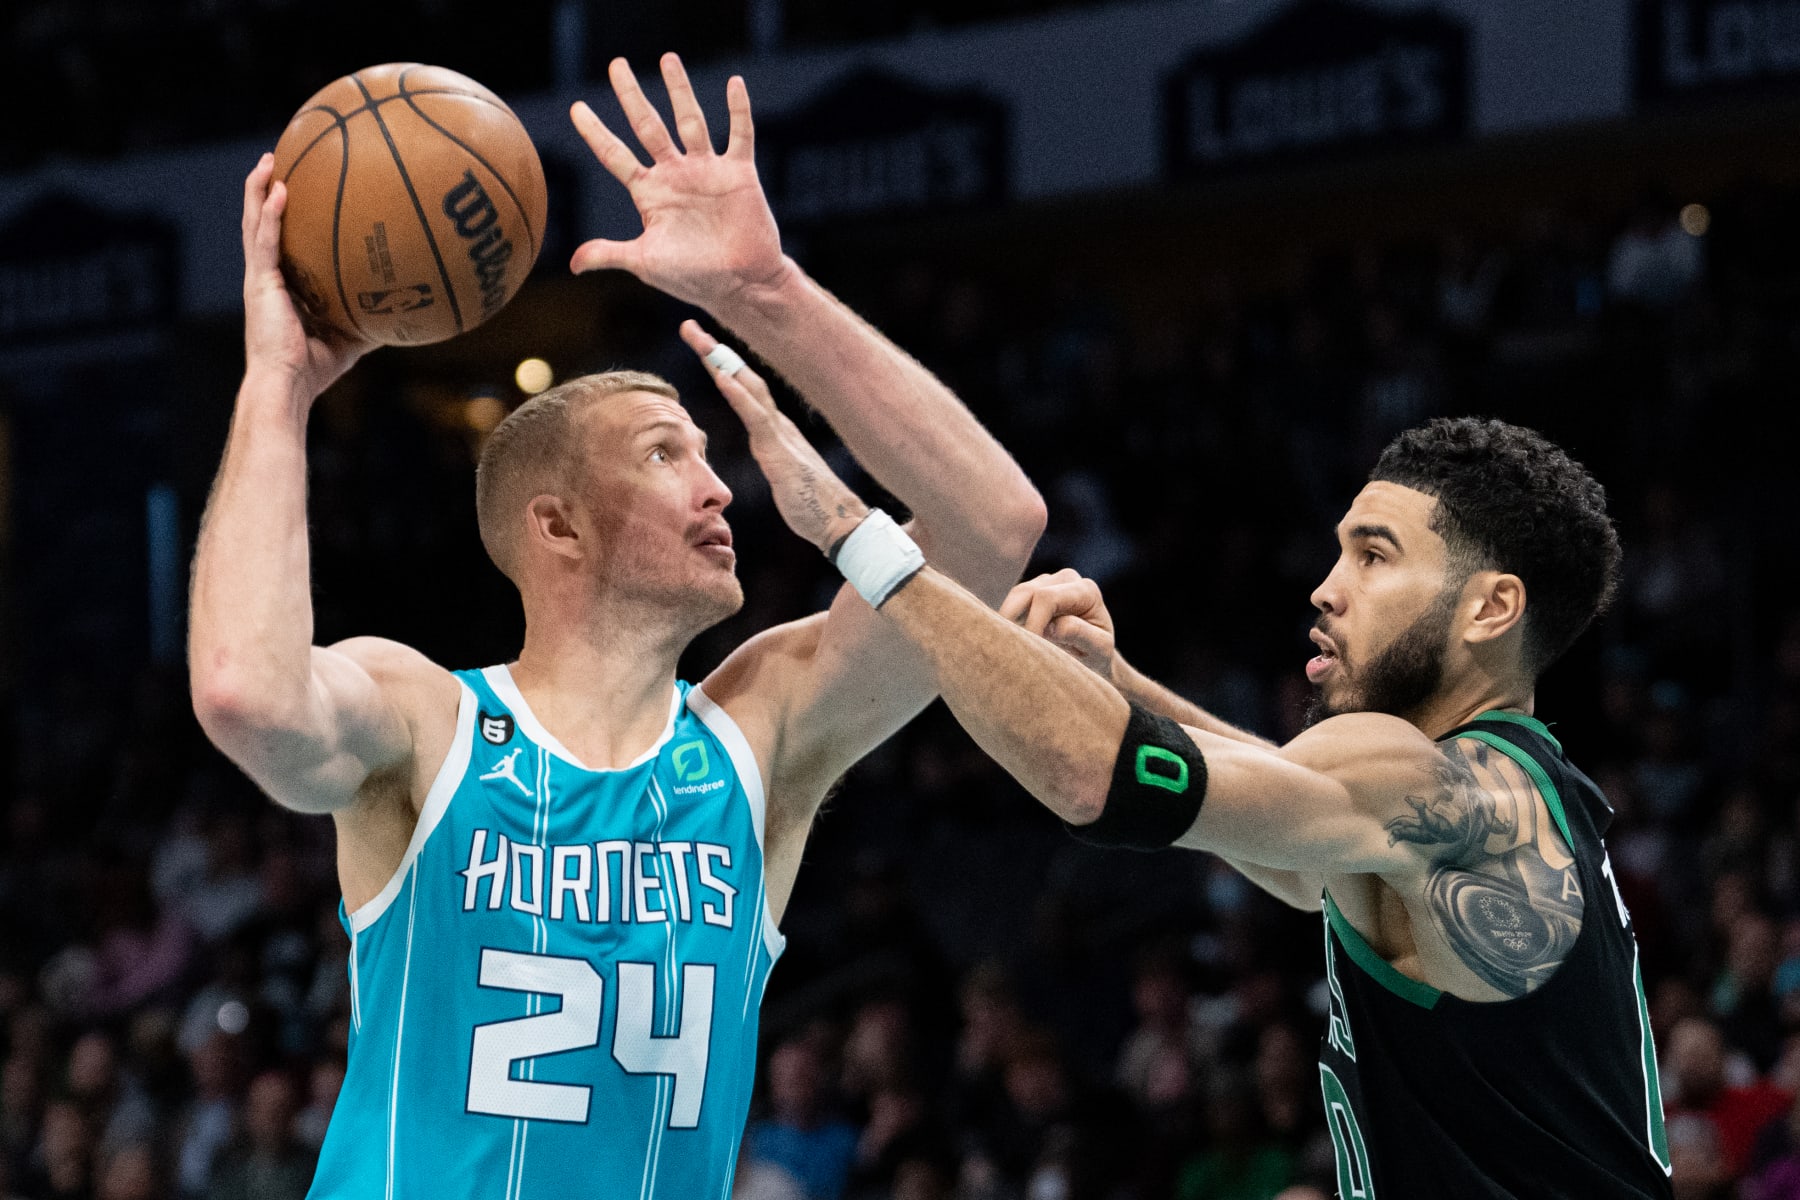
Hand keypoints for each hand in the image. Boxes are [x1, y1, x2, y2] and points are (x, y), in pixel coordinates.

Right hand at [240, 154, 367, 397]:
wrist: (287, 385)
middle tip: (275, 162)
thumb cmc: (313, 370)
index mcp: (280, 288)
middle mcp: (265, 278)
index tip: (293, 190)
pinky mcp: (260, 283)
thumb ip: (369, 321)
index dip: (280, 217)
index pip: (278, 245)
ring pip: (253, 224)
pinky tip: (280, 190)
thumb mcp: (349, 340)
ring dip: (259, 190)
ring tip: (268, 160)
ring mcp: (259, 278)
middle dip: (264, 192)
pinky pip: (265, 241)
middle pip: (260, 224)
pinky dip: (270, 214)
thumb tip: (404, 313)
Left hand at [570, 55, 789, 313]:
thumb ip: (609, 254)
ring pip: (690, 120)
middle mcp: (675, 174)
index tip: (576, 108)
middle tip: (616, 65)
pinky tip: (734, 83)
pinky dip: (738, 110)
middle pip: (648, 125)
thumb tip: (572, 264)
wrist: (741, 285)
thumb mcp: (646, 264)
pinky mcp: (739, 174)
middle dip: (631, 95)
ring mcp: (707, 171)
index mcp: (650, 193)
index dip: (595, 133)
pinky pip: (739, 135)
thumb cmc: (694, 278)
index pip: (615, 155)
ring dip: (679, 90)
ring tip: (667, 59)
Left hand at [680, 320, 866, 552]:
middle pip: (743, 377)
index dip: (723, 365)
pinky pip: (755, 417)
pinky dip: (737, 394)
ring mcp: (780, 434)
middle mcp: (779, 423)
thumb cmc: (813, 505)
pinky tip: (720, 377)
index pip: (746, 388)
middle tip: (690, 327)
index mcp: (777, 428)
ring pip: (748, 387)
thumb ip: (775, 457)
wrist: (840, 522)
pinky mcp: (780, 451)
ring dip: (721, 362)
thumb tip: (769, 453)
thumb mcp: (785, 474)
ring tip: (699, 339)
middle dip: (716, 351)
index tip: (701, 345)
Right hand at [999, 569, 1116, 679]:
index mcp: (1085, 591)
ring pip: (1014, 597)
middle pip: (1025, 592)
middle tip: (1013, 650)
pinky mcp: (1032, 591)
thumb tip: (1051, 626)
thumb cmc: (1097, 654)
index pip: (1046, 598)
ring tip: (1012, 648)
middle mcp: (1065, 579)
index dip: (1032, 623)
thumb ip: (1079, 633)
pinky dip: (1008, 622)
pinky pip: (1012, 603)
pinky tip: (1013, 642)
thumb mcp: (1098, 649)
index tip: (1028, 652)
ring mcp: (1046, 582)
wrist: (1093, 654)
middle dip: (1013, 621)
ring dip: (1009, 622)